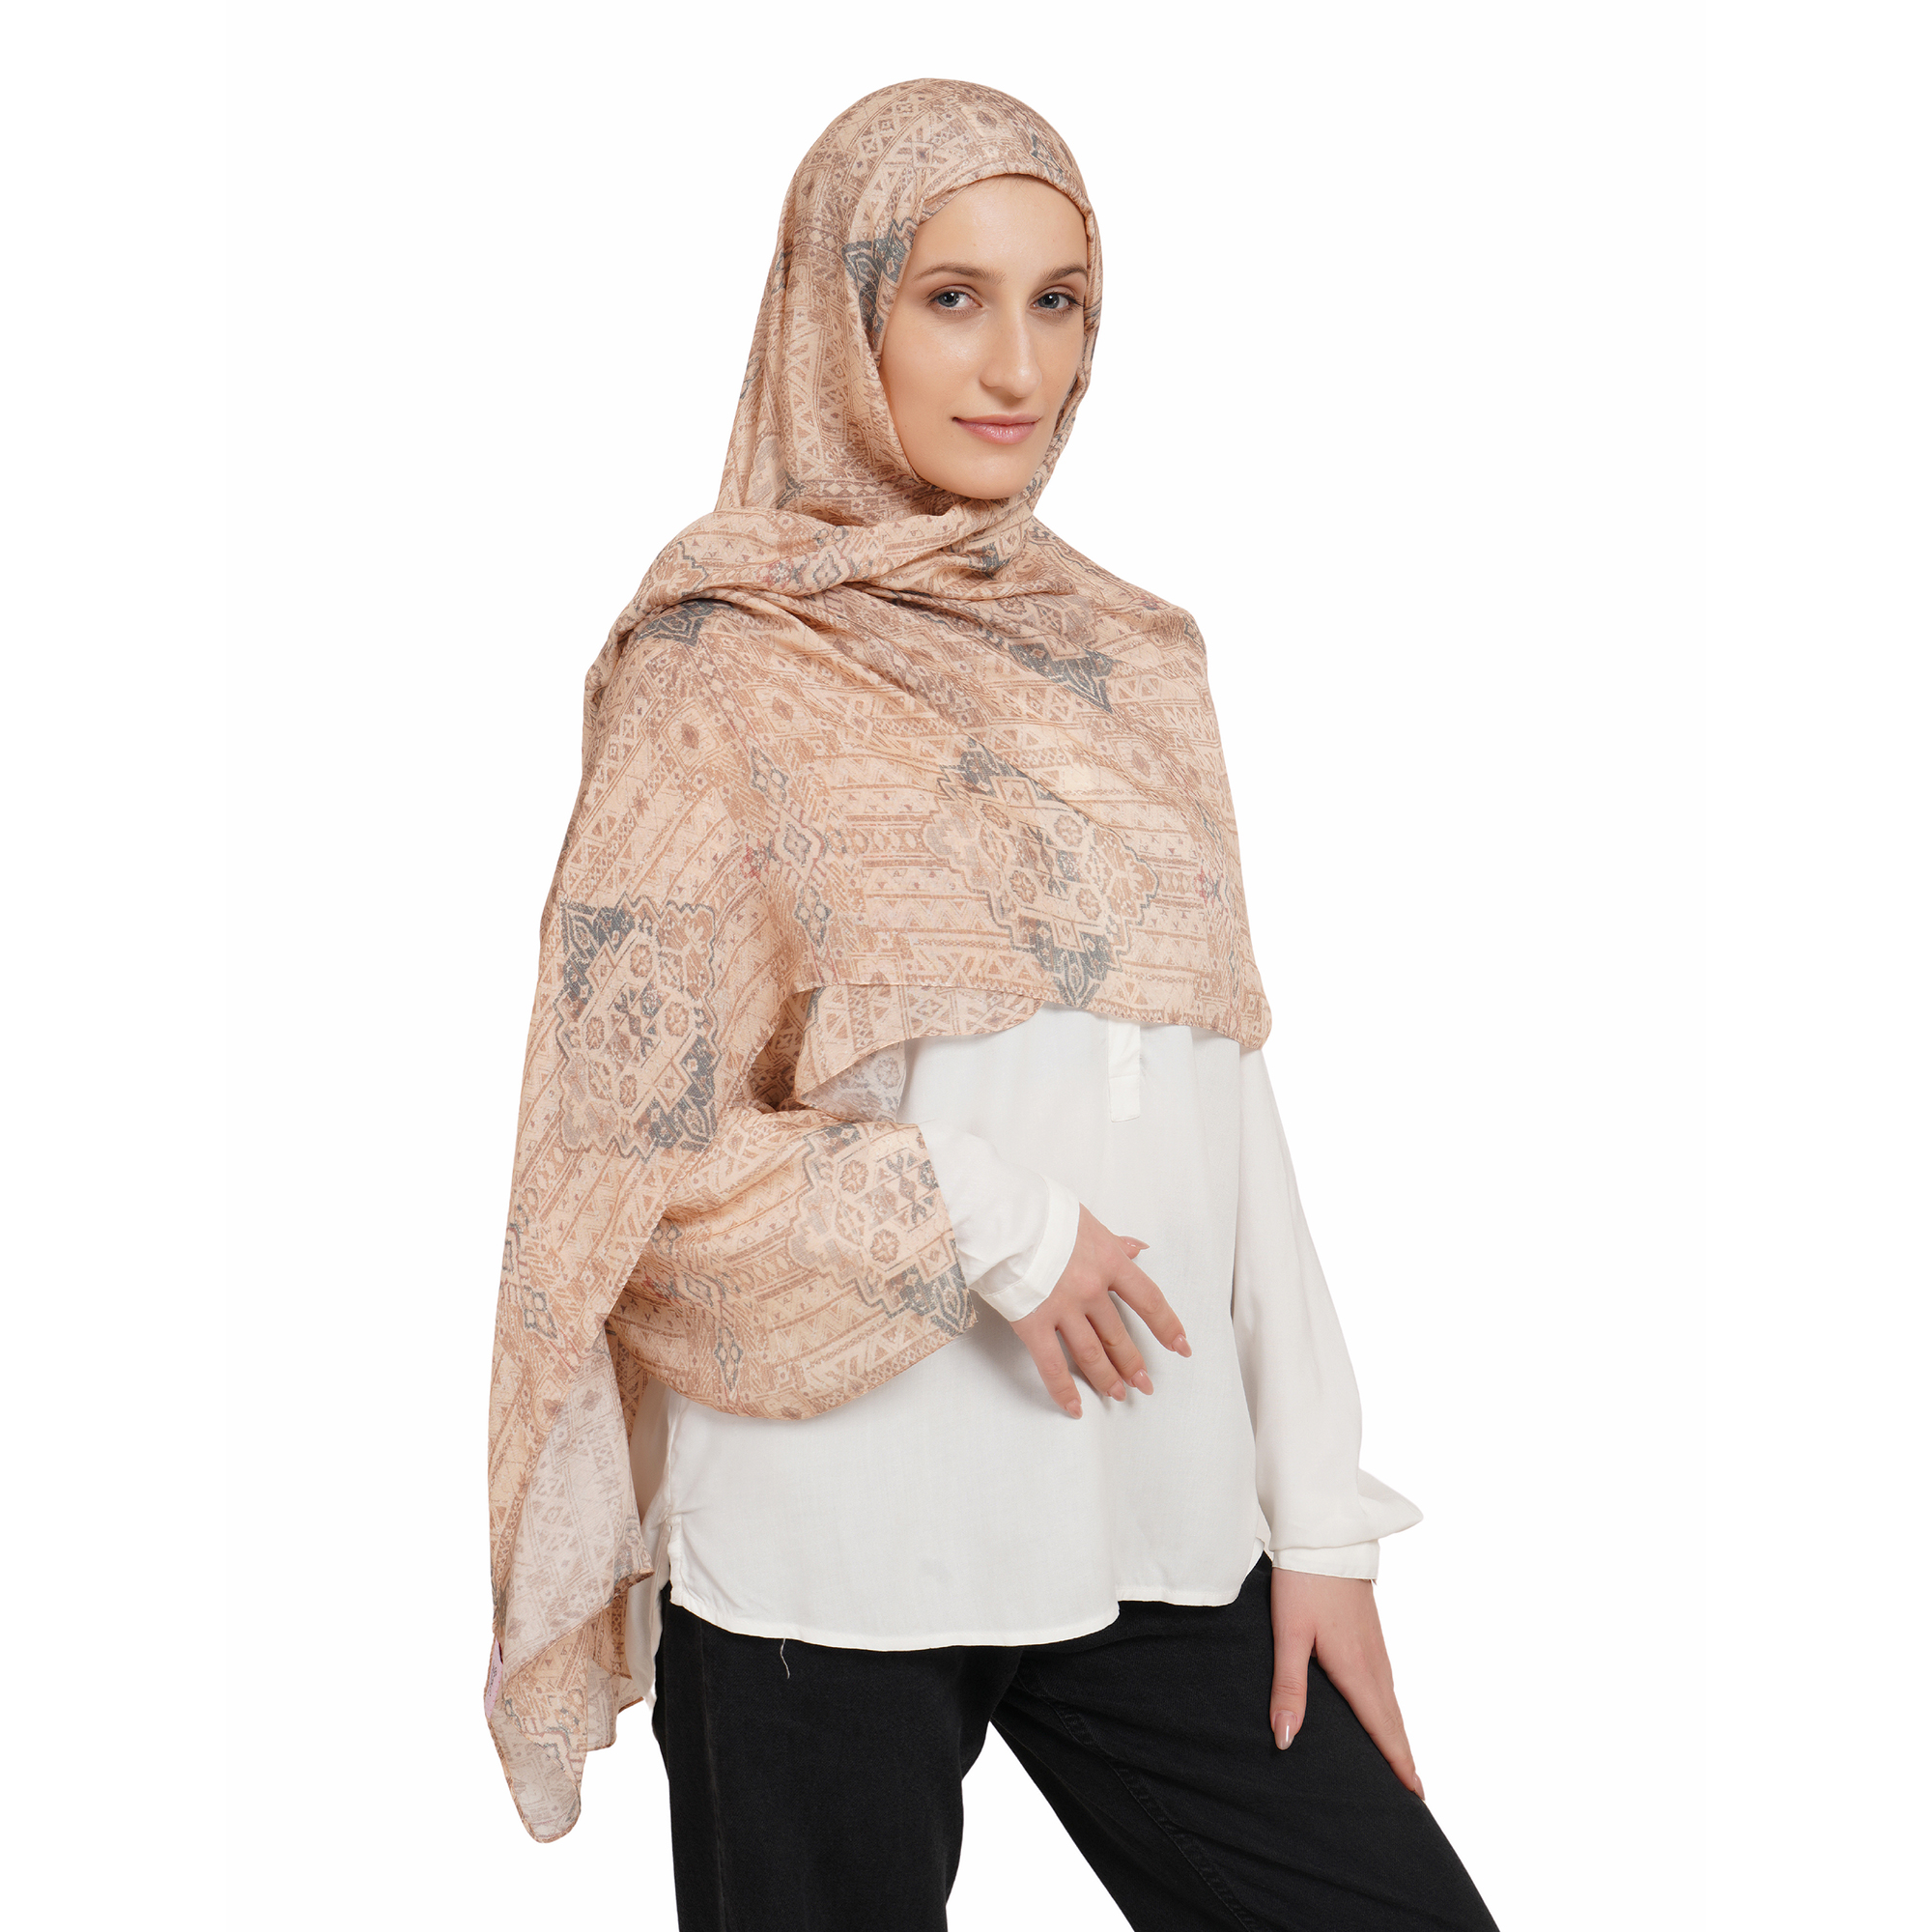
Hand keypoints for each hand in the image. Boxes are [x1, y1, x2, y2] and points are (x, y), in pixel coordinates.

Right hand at [1009, 1204, 1189, 1416]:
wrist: (1004, 1216)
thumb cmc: (1042, 1212)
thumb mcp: (1087, 1221)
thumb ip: (1114, 1241)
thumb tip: (1138, 1248)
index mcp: (1109, 1261)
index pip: (1149, 1300)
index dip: (1167, 1326)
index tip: (1180, 1346)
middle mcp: (1092, 1289)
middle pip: (1119, 1334)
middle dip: (1133, 1362)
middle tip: (1144, 1383)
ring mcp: (1064, 1309)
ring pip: (1092, 1353)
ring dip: (1108, 1377)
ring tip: (1118, 1393)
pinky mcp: (1034, 1323)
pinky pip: (1052, 1366)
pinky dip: (1064, 1391)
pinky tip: (1075, 1407)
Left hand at [1269, 1567, 1423, 1798]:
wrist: (1325, 1536)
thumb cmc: (1303, 1584)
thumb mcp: (1288, 1636)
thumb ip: (1288, 1689)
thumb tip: (1286, 1739)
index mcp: (1355, 1668)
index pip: (1381, 1727)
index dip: (1397, 1762)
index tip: (1414, 1795)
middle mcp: (1373, 1661)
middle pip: (1393, 1719)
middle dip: (1403, 1756)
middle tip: (1416, 1792)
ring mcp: (1376, 1645)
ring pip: (1391, 1700)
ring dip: (1398, 1733)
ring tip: (1401, 1760)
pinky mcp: (1371, 1632)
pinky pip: (1386, 1681)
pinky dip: (1390, 1707)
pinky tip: (1382, 1709)